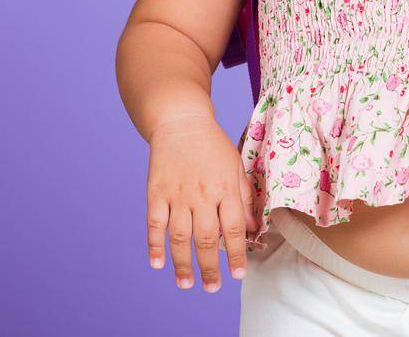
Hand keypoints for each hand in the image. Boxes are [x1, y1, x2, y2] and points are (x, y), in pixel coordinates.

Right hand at [146, 114, 256, 292]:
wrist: (181, 120)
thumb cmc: (213, 145)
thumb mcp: (236, 166)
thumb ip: (245, 198)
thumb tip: (253, 229)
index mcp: (225, 188)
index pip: (234, 228)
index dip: (236, 254)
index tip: (238, 274)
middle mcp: (202, 194)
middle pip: (207, 238)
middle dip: (210, 267)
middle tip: (212, 288)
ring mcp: (177, 194)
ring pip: (181, 236)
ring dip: (183, 264)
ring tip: (186, 284)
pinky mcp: (156, 192)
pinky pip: (155, 224)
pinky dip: (155, 245)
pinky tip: (158, 264)